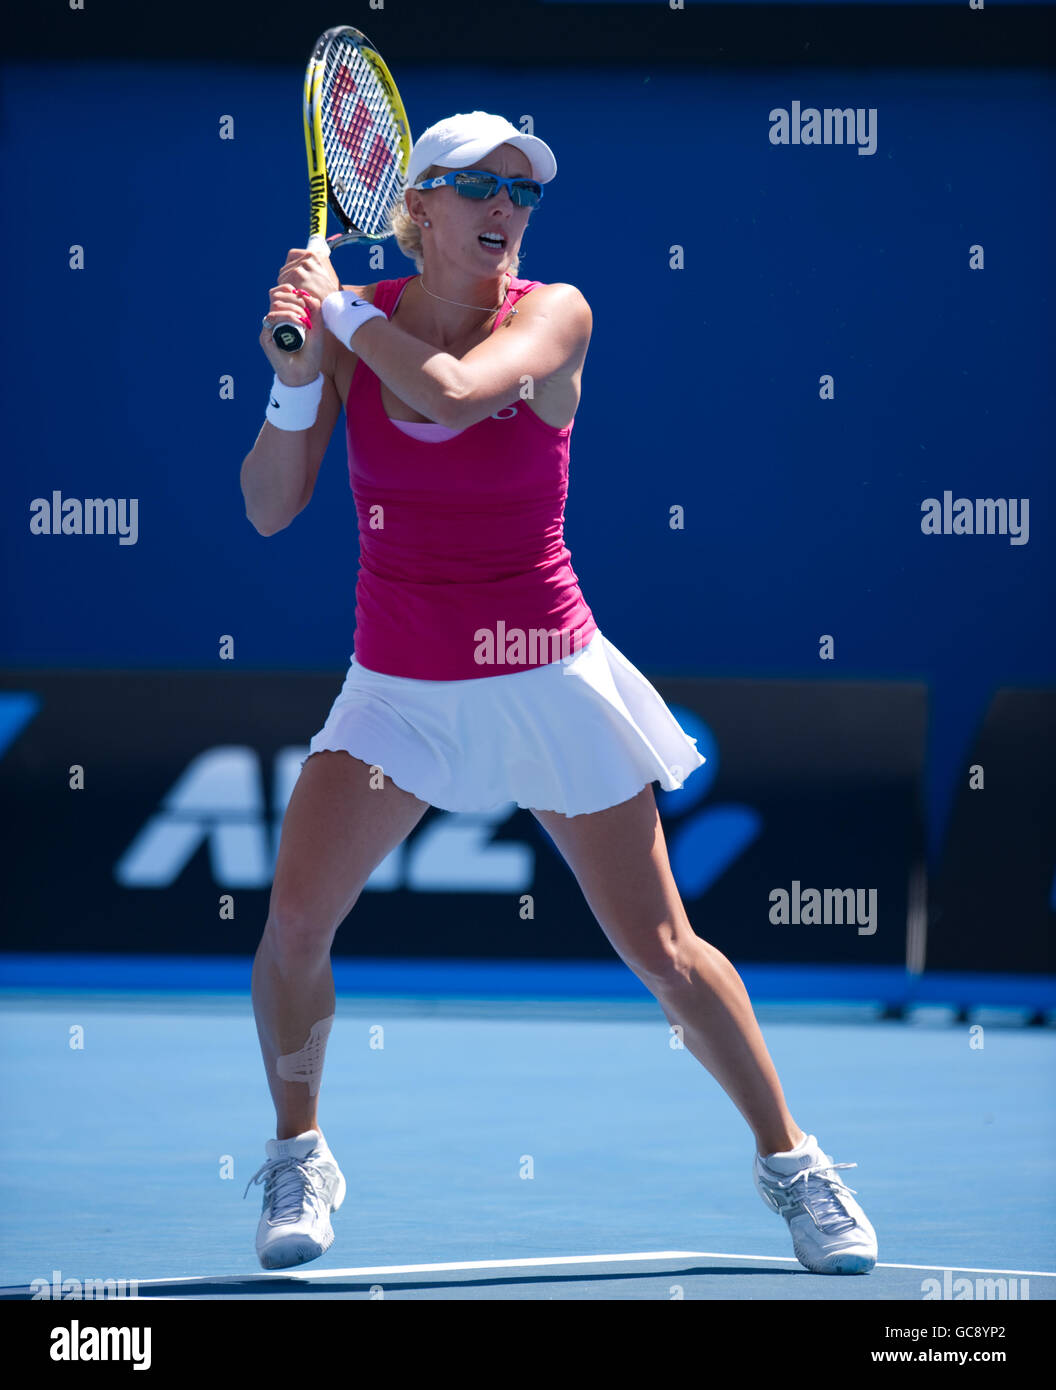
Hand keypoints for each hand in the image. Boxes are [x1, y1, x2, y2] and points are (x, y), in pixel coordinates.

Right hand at [259, 246, 340, 383]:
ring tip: (305, 321)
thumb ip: (314, 308)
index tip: (305, 301)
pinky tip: (301, 324)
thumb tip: (302, 292)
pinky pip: (272, 318)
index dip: (291, 291)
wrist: (305, 373)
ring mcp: (269, 328)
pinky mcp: (265, 337)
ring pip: (275, 305)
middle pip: (276, 295)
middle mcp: (274, 320)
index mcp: (284, 314)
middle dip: (294, 300)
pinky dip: (288, 317)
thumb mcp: (318, 327)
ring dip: (293, 309)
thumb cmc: (312, 352)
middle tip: (307, 314)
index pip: (281, 292)